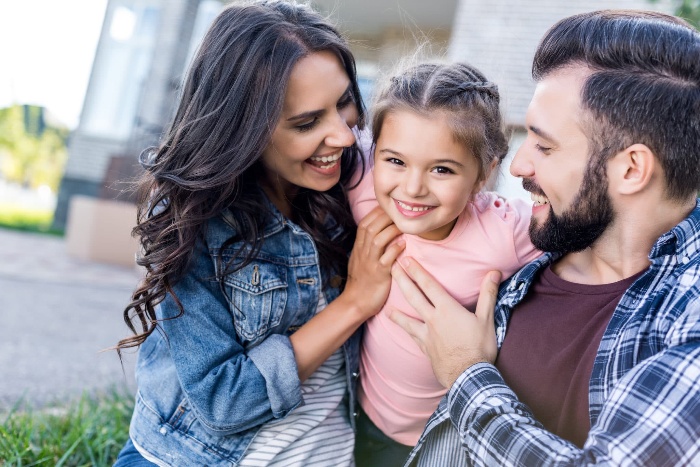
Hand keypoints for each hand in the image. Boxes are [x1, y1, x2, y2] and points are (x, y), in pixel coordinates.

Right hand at [344, 206, 403, 318]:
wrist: (356, 302)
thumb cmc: (361, 280)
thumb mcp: (359, 259)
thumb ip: (368, 245)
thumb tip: (379, 231)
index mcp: (359, 247)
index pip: (365, 224)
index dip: (377, 213)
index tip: (391, 207)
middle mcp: (362, 252)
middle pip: (371, 228)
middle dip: (385, 217)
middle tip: (401, 212)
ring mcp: (369, 263)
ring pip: (377, 240)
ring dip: (391, 230)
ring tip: (404, 226)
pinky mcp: (378, 274)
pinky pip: (386, 259)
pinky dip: (395, 250)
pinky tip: (404, 244)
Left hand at [388, 257, 500, 387]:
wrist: (469, 376)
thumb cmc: (479, 347)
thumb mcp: (486, 319)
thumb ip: (487, 294)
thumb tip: (493, 272)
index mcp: (447, 309)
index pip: (429, 285)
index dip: (417, 271)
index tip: (406, 260)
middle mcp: (433, 319)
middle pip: (413, 296)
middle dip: (402, 281)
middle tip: (391, 269)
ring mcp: (427, 335)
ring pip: (407, 319)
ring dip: (397, 312)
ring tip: (387, 308)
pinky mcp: (426, 349)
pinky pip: (413, 337)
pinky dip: (406, 332)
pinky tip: (403, 332)